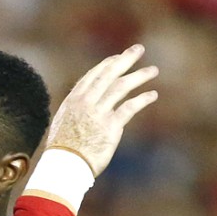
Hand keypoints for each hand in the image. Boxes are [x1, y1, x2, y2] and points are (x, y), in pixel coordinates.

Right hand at [46, 44, 157, 176]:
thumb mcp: (63, 123)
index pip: (93, 76)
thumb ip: (76, 111)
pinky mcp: (111, 127)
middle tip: (139, 49)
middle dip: (125, 59)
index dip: (108, 65)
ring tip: (153, 70)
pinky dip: (142, 99)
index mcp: (73, 100)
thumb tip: (86, 106)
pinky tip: (152, 94)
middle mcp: (85, 102)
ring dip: (139, 76)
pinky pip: (129, 108)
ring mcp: (98, 113)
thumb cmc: (63, 149)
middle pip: (108, 74)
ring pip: (121, 87)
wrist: (64, 166)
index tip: (119, 58)